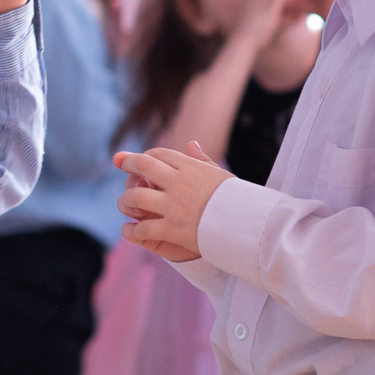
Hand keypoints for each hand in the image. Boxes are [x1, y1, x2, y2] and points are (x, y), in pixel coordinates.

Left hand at [114, 142, 228, 262]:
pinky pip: (142, 228)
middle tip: (123, 166)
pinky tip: (131, 230)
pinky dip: (132, 230)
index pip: (159, 154)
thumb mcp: (221, 176)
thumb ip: (202, 161)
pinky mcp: (173, 229)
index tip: (137, 160)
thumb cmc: (238, 201)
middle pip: (142, 166)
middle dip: (129, 164)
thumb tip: (191, 144)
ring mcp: (174, 207)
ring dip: (125, 201)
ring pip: (135, 196)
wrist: (251, 226)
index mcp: (191, 168)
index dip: (144, 156)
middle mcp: (179, 184)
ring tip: (126, 205)